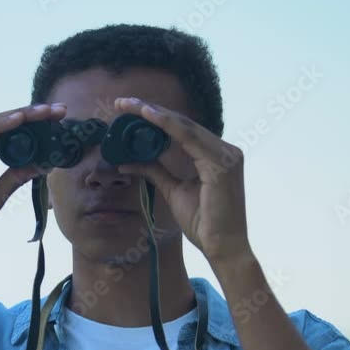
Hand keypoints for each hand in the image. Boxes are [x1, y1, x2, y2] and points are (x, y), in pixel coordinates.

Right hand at [0, 103, 66, 261]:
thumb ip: (14, 178)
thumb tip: (42, 164)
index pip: (6, 133)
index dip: (32, 124)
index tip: (58, 119)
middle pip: (0, 124)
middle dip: (31, 115)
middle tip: (59, 109)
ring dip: (18, 116)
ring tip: (43, 111)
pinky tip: (17, 120)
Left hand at [112, 97, 251, 267]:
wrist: (222, 247)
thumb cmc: (203, 222)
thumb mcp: (173, 191)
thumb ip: (156, 172)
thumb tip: (129, 162)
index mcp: (215, 155)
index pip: (182, 130)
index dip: (155, 117)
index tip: (128, 109)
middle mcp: (224, 150)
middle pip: (183, 123)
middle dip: (150, 110)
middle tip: (123, 102)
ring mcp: (226, 155)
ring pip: (185, 126)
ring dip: (156, 114)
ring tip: (131, 106)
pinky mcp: (222, 164)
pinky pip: (190, 138)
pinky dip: (168, 125)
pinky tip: (149, 117)